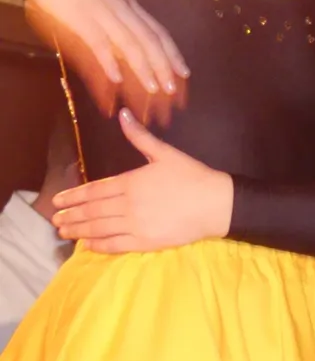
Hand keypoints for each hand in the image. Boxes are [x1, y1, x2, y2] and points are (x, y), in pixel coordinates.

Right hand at [25, 0, 188, 120]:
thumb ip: (114, 21)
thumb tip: (122, 49)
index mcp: (129, 5)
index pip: (159, 32)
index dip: (173, 54)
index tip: (184, 74)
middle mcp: (122, 8)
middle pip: (150, 41)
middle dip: (164, 67)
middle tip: (173, 91)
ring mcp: (103, 12)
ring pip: (131, 43)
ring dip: (144, 68)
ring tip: (154, 90)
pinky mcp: (80, 17)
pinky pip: (98, 41)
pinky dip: (109, 60)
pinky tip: (116, 78)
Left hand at [51, 108, 231, 252]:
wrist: (215, 203)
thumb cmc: (192, 176)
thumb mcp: (166, 153)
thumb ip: (140, 137)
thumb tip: (122, 115)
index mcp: (132, 182)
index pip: (95, 190)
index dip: (74, 195)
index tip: (57, 200)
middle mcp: (128, 204)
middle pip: (92, 211)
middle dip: (71, 215)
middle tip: (54, 219)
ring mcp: (135, 225)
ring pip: (98, 228)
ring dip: (78, 230)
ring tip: (64, 232)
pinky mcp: (144, 242)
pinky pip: (114, 245)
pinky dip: (97, 245)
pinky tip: (87, 245)